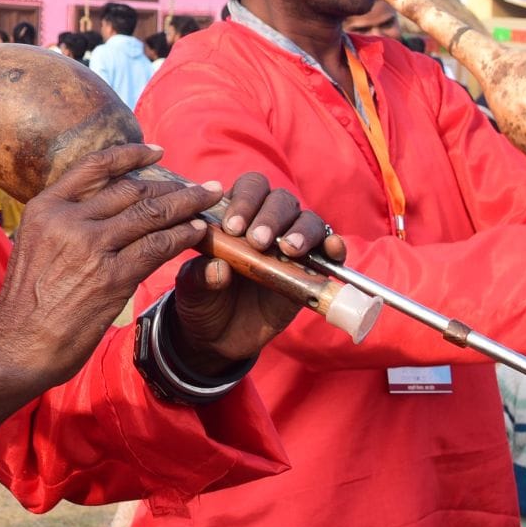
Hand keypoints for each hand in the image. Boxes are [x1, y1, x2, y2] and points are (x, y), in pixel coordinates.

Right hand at [0, 143, 221, 394]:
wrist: (17, 346)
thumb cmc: (26, 304)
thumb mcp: (33, 246)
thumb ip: (64, 223)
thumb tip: (101, 208)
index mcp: (45, 208)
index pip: (94, 166)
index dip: (132, 154)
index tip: (158, 151)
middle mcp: (67, 220)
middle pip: (131, 189)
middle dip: (172, 185)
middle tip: (199, 187)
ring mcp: (90, 247)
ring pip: (151, 213)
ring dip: (187, 205)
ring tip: (209, 201)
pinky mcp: (112, 278)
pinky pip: (158, 246)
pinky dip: (183, 236)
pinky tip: (198, 233)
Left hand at [168, 174, 339, 375]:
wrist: (217, 338)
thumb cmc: (202, 302)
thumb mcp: (191, 289)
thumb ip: (200, 276)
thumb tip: (219, 268)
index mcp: (236, 217)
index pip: (249, 188)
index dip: (244, 201)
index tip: (232, 228)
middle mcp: (267, 226)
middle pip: (280, 200)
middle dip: (270, 217)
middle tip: (256, 241)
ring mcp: (291, 247)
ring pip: (307, 220)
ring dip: (301, 230)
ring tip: (288, 249)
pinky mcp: (312, 272)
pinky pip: (330, 252)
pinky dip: (334, 245)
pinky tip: (330, 249)